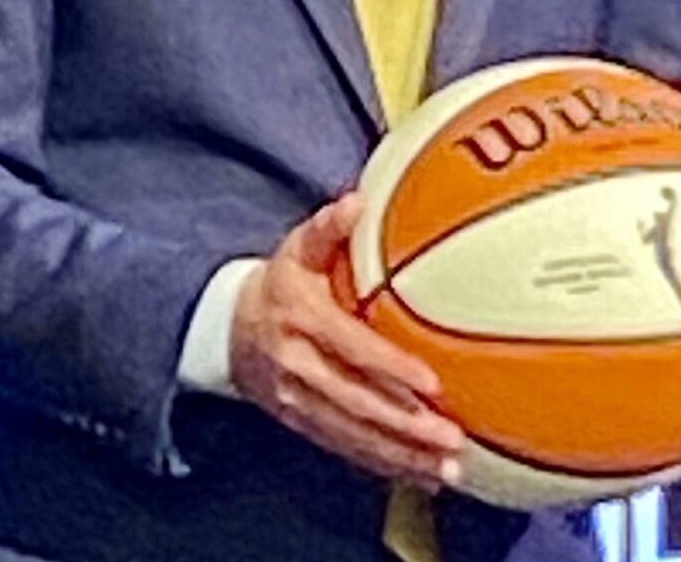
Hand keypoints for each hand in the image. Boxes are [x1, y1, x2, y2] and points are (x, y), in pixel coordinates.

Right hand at [229, 194, 466, 490]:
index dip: (391, 368)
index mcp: (301, 318)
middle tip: (451, 438)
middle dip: (404, 425)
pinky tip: (421, 478)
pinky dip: (384, 466)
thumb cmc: (279, 284)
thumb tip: (357, 202)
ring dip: (400, 455)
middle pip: (355, 402)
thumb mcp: (295, 249)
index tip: (432, 384)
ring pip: (352, 434)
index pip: (351, 347)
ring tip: (447, 469)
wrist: (228, 328)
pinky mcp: (301, 423)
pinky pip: (345, 449)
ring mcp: (297, 400)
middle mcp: (297, 364)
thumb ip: (326, 228)